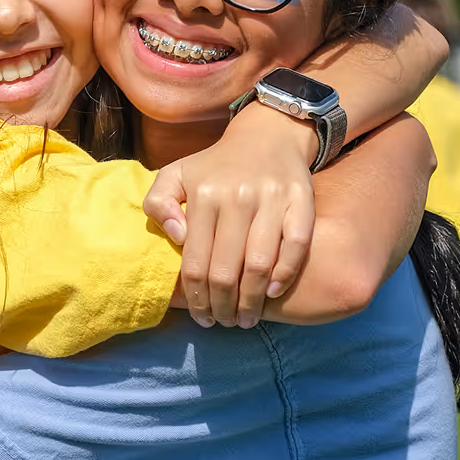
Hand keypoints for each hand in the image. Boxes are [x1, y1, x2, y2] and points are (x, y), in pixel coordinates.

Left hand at [143, 105, 315, 327]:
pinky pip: (296, 247)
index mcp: (203, 194)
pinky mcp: (301, 201)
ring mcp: (271, 199)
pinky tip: (273, 293)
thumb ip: (158, 203)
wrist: (267, 136)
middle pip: (226, 271)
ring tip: (247, 318)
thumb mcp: (176, 174)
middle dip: (223, 307)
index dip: (197, 299)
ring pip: (260, 265)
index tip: (202, 317)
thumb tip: (175, 236)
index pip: (196, 263)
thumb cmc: (215, 166)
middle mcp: (236, 197)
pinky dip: (285, 275)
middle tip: (225, 322)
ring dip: (252, 302)